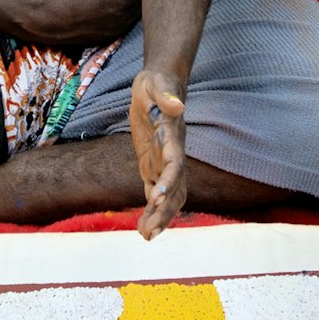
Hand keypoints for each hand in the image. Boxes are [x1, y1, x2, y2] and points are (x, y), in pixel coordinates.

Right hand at [0, 0, 143, 51]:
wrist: (44, 18)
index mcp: (123, 0)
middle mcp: (123, 20)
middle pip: (143, 4)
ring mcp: (116, 32)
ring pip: (134, 16)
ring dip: (133, 4)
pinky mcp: (106, 39)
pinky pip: (123, 25)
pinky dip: (123, 15)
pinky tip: (114, 5)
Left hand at [127, 65, 190, 238]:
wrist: (159, 85)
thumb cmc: (157, 84)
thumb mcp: (156, 84)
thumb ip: (165, 96)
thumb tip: (176, 105)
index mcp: (173, 139)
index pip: (175, 164)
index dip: (169, 181)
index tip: (157, 196)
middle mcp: (173, 155)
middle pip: (175, 189)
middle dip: (165, 210)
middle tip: (150, 230)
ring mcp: (164, 163)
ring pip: (168, 196)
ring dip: (159, 216)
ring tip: (146, 236)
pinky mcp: (153, 165)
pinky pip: (154, 192)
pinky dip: (151, 209)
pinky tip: (142, 227)